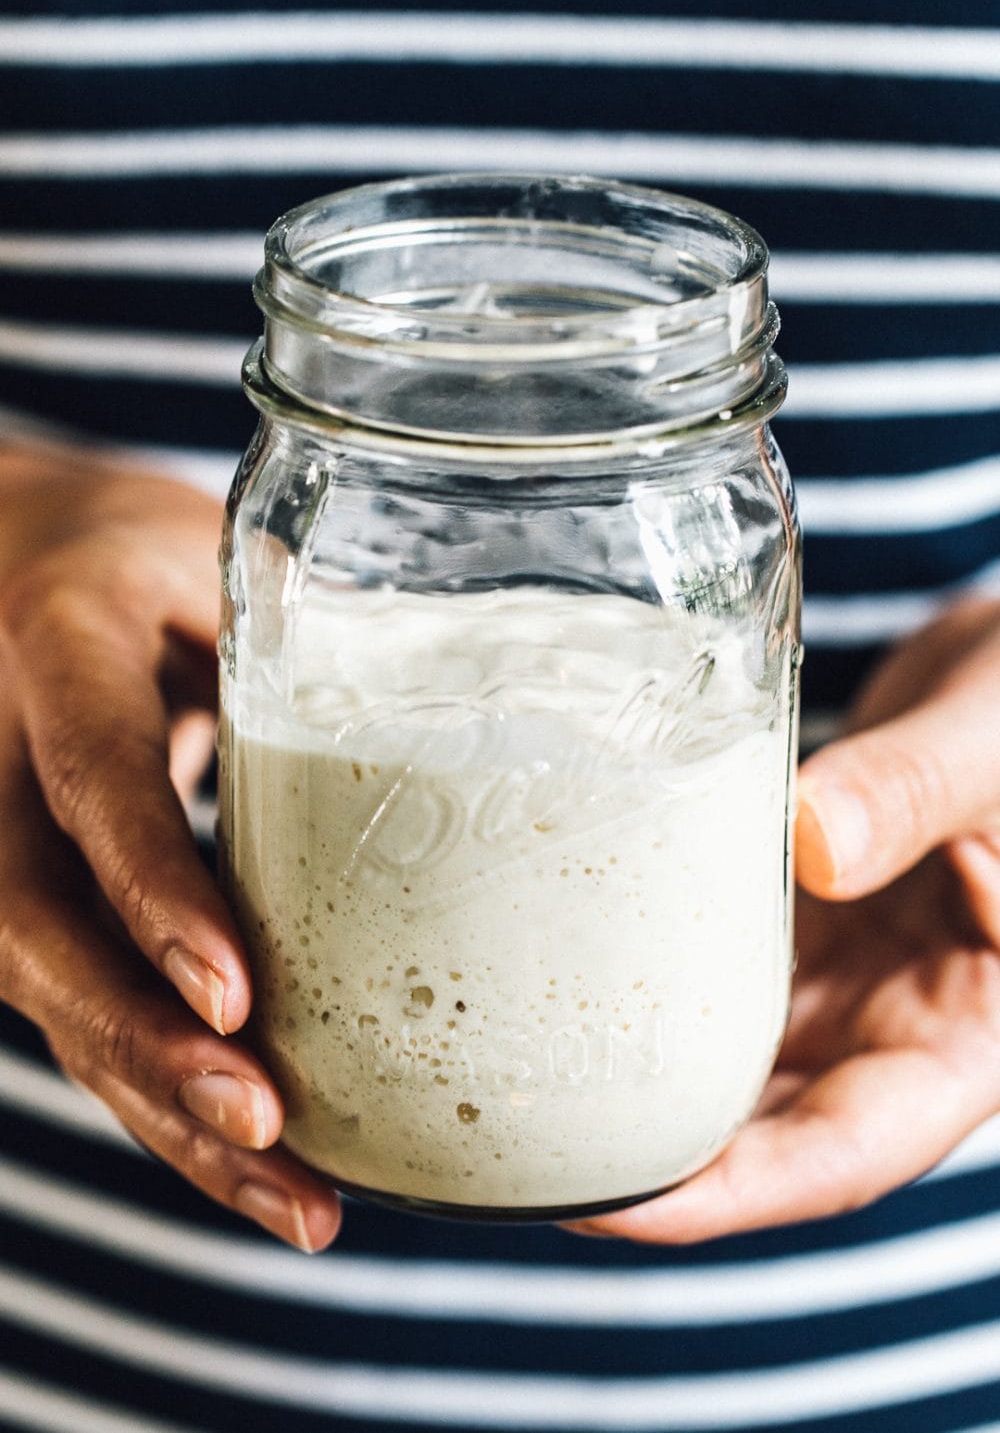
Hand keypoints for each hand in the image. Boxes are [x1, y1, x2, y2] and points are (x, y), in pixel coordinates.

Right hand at [0, 445, 340, 1250]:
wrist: (11, 565)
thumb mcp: (201, 554)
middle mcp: (0, 767)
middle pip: (41, 935)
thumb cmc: (131, 557)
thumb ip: (290, 626)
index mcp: (58, 655)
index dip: (154, 892)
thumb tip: (455, 697)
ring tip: (295, 1203)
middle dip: (148, 1047)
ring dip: (166, 1113)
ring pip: (57, 1003)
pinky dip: (163, 1097)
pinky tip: (255, 1162)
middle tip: (268, 1125)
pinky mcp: (33, 907)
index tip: (234, 997)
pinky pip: (82, 1010)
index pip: (96, 782)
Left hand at [567, 596, 999, 1242]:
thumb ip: (914, 792)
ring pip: (727, 1052)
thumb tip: (813, 844)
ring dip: (635, 1071)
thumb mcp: (991, 752)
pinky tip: (564, 961)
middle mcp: (896, 1024)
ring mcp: (842, 973)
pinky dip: (648, 968)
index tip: (617, 1204)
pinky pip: (714, 959)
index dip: (733, 1193)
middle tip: (518, 1148)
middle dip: (648, 1154)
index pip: (844, 1152)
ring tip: (515, 1075)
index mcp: (968, 1036)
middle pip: (763, 1127)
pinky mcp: (796, 916)